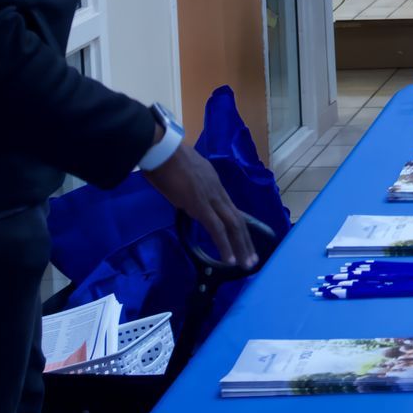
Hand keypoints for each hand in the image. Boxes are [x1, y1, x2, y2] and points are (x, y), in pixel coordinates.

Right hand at [145, 136, 258, 269]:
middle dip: (246, 240)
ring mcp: (210, 198)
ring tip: (247, 264)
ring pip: (233, 225)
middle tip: (252, 259)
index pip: (230, 208)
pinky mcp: (200, 205)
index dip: (238, 226)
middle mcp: (217, 190)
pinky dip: (224, 245)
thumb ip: (187, 185)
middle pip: (237, 219)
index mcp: (213, 183)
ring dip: (241, 246)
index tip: (242, 241)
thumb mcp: (182, 174)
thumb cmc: (164, 158)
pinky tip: (229, 260)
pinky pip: (216, 228)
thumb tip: (184, 194)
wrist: (161, 148)